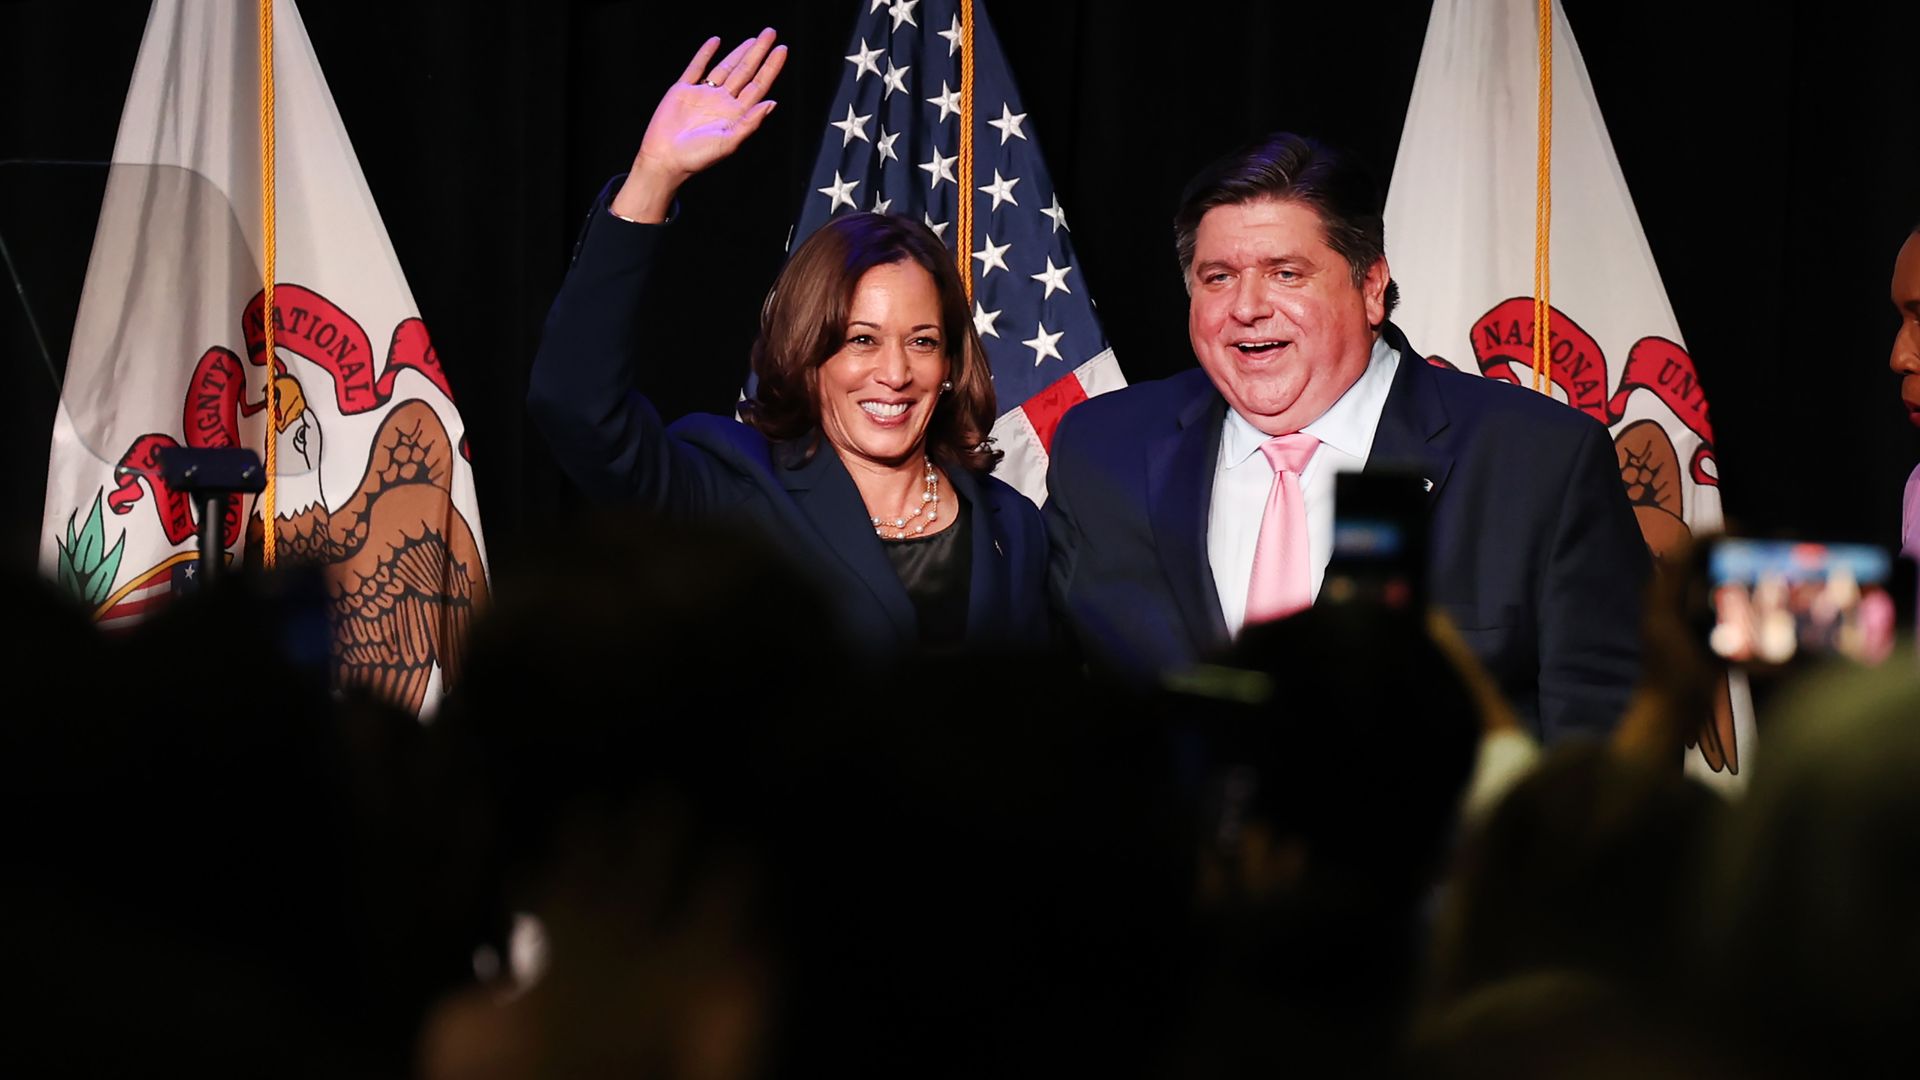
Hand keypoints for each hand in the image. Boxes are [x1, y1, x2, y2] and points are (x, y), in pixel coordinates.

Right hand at [611, 29, 787, 222]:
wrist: (665, 158)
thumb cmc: (697, 157)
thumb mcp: (728, 142)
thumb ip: (750, 122)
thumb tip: (772, 103)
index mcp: (736, 114)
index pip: (758, 86)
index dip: (771, 68)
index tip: (782, 49)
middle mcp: (722, 102)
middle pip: (745, 72)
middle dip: (758, 53)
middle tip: (771, 33)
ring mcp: (703, 95)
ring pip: (725, 68)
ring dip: (739, 52)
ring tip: (754, 39)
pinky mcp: (683, 91)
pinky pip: (696, 68)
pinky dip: (705, 54)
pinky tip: (715, 42)